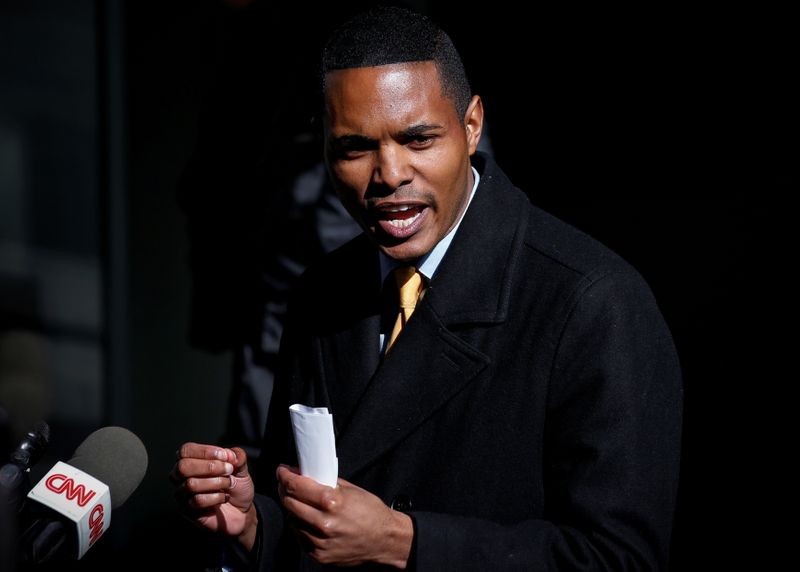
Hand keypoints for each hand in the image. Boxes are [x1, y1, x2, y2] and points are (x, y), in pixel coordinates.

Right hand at [170, 443, 257, 549]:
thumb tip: (230, 454)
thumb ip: (237, 457)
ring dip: (216, 483)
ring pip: (191, 484)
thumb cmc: (236, 486)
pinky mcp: (187, 511)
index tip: (226, 456)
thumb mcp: (241, 467)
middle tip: (228, 470)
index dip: (206, 451)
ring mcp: (182, 494)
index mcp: (191, 460)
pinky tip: (223, 498)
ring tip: (228, 484)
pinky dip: (216, 498)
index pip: (186, 450)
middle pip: (183, 466)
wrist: (241, 511)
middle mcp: (181, 476)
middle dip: (210, 467)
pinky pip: (197, 501)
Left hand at [277, 465, 412, 567]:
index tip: (282, 472)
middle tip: (287, 484)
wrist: (384, 540)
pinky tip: (309, 520)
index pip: (296, 487)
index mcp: (332, 502)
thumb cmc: (371, 512)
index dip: (285, 476)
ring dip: (294, 510)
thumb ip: (326, 483)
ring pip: (293, 521)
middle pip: (289, 503)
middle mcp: (324, 523)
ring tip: (302, 503)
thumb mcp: (351, 490)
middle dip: (285, 491)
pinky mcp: (320, 555)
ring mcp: (320, 542)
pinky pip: (301, 537)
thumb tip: (306, 475)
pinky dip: (302, 527)